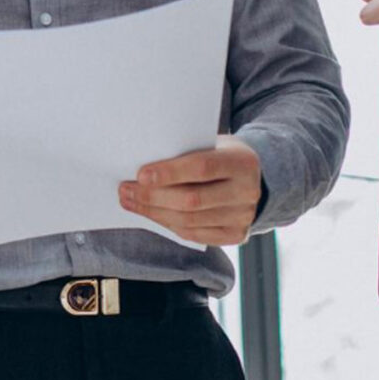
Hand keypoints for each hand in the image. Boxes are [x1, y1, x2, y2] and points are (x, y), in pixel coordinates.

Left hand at [119, 135, 261, 245]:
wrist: (252, 176)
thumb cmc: (220, 154)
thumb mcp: (211, 144)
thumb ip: (185, 153)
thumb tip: (142, 170)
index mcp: (243, 162)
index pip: (202, 168)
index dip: (170, 173)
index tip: (141, 175)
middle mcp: (247, 191)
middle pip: (192, 200)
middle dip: (153, 197)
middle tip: (126, 190)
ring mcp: (243, 216)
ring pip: (190, 221)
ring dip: (154, 213)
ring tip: (131, 201)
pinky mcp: (236, 234)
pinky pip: (194, 234)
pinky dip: (168, 224)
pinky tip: (151, 214)